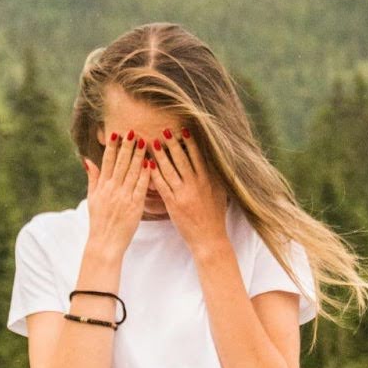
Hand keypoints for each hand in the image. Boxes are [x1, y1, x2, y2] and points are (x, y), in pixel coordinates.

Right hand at [82, 131, 149, 255]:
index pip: (108, 162)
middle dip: (127, 146)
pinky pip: (141, 187)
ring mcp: (124, 197)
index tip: (117, 134)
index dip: (113, 147)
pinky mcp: (135, 206)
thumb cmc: (99, 220)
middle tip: (134, 131)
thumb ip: (93, 178)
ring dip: (139, 156)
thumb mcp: (92, 198)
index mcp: (102, 186)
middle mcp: (112, 189)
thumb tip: (87, 160)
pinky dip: (146, 174)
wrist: (105, 242)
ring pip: (133, 172)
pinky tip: (151, 163)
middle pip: (121, 163)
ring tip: (145, 141)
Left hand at [147, 127, 228, 251]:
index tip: (184, 130)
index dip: (190, 142)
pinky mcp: (174, 204)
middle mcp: (197, 184)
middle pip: (183, 159)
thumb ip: (215, 176)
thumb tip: (214, 161)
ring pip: (170, 170)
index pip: (198, 156)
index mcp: (209, 180)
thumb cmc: (215, 216)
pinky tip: (148, 164)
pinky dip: (154, 174)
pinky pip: (162, 185)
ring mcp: (184, 194)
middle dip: (173, 143)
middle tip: (165, 130)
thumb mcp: (220, 193)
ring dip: (160, 155)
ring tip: (152, 142)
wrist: (209, 238)